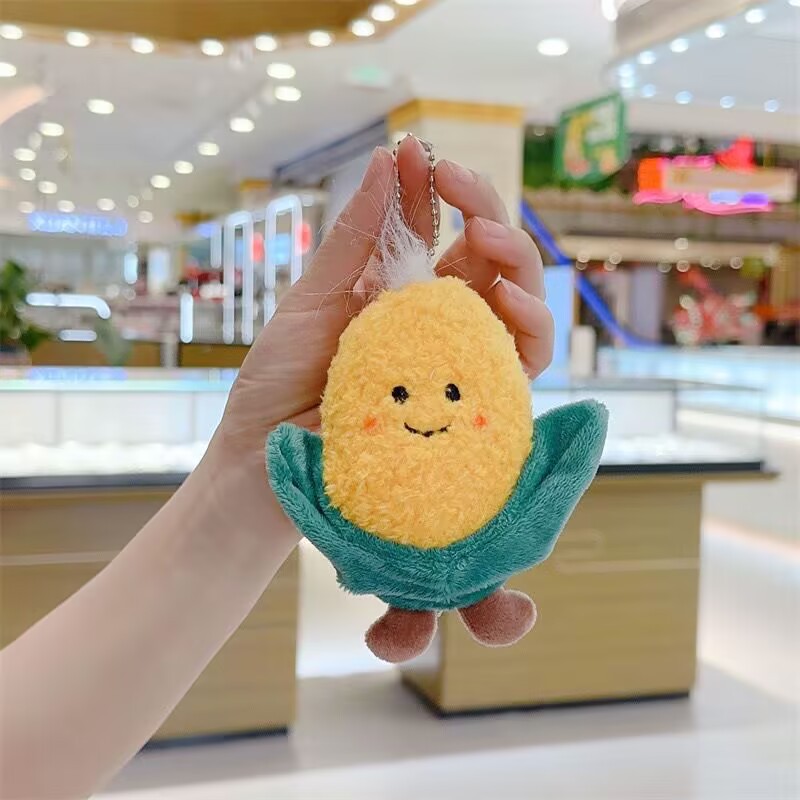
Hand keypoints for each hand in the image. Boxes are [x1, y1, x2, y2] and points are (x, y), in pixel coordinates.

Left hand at [210, 137, 552, 525]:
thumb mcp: (311, 299)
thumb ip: (353, 238)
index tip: (412, 150)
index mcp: (395, 292)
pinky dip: (531, 324)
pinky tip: (508, 298)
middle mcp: (434, 321)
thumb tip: (382, 162)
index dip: (429, 186)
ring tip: (485, 233)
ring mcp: (457, 358)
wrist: (267, 458)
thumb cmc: (280, 383)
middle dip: (483, 207)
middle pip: (486, 255)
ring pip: (518, 297)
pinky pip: (525, 359)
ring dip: (516, 254)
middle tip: (455, 178)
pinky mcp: (474, 399)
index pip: (431, 228)